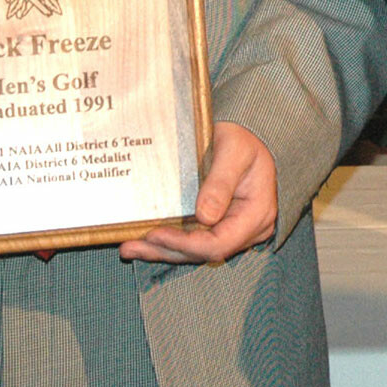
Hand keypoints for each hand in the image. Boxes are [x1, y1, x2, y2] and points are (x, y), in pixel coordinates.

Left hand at [121, 122, 277, 264]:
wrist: (247, 135)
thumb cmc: (243, 139)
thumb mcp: (235, 151)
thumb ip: (221, 182)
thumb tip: (204, 216)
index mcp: (256, 213)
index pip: (220, 242)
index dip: (187, 243)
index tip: (156, 233)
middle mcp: (247, 230)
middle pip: (203, 252)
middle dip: (166, 249)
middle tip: (131, 245)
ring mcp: (232, 230)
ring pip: (195, 250)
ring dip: (161, 250)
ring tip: (129, 248)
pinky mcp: (217, 227)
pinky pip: (193, 239)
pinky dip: (168, 241)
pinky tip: (143, 241)